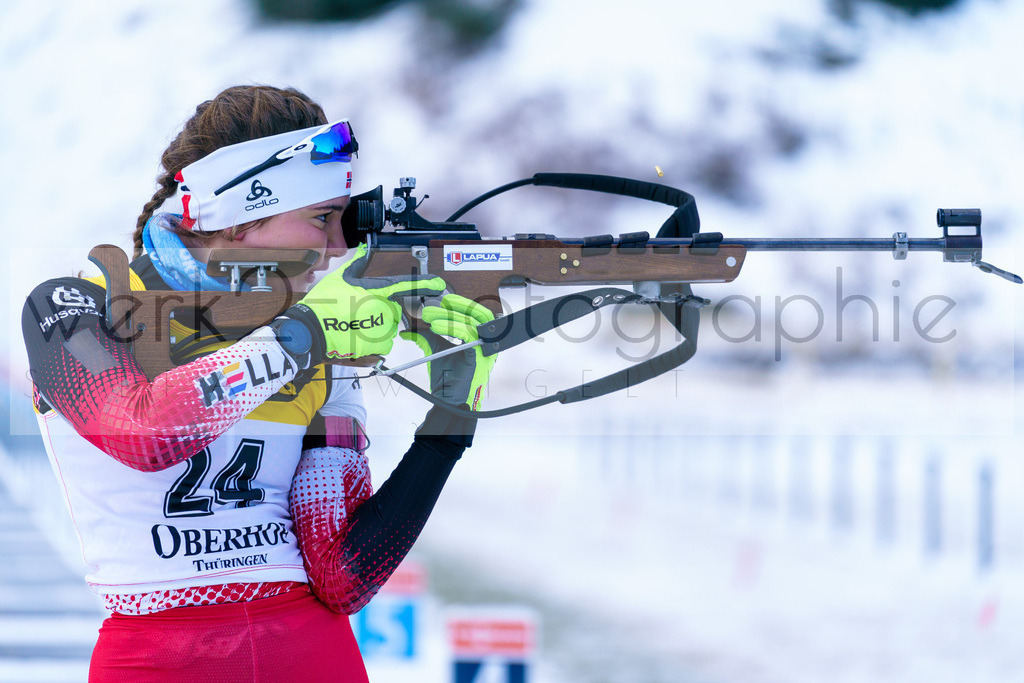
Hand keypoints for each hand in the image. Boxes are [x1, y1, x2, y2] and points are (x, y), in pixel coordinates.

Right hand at [286, 244, 446, 362]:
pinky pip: (383, 343)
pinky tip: (357, 337)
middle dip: (380, 312)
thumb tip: (363, 249)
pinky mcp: (378, 345)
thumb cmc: (324, 304)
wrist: (312, 331)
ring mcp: (382, 328)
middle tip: (357, 313)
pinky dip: (373, 342)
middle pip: (393, 310)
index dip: (426, 284)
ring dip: (376, 328)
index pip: (407, 285)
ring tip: (355, 326)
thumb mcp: (339, 278)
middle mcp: (383, 309)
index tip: (440, 284)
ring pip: (388, 328)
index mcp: (377, 291)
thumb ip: (356, 264)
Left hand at [399, 294, 495, 410]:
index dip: (460, 304)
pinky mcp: (479, 355)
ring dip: (449, 316)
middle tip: (436, 304)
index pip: (475, 314)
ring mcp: (484, 349)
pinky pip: (468, 334)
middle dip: (458, 304)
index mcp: (479, 339)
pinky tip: (436, 327)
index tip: (440, 301)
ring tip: (429, 316)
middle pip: (479, 313)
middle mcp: (485, 342)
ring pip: (472, 321)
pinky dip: (451, 327)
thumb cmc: (447, 379)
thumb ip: (426, 337)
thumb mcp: (436, 351)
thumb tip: (407, 330)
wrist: (448, 400)